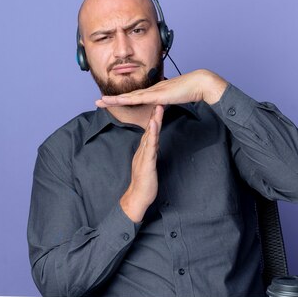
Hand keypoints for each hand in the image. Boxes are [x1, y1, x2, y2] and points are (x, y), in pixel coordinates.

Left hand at [95, 69, 227, 107]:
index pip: (134, 96)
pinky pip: (140, 98)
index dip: (121, 98)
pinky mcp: (158, 95)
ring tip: (102, 101)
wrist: (198, 83)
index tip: (109, 101)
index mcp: (153, 91)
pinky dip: (129, 99)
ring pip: (130, 96)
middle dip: (112, 99)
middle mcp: (151, 90)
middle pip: (127, 95)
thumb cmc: (189, 90)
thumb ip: (166, 100)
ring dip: (115, 99)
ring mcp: (153, 91)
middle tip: (98, 101)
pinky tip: (120, 100)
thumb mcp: (173, 97)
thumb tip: (161, 103)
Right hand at [120, 105, 163, 222]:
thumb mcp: (150, 165)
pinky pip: (150, 146)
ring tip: (158, 107)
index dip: (155, 118)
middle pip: (150, 129)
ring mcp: (144, 155)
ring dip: (154, 121)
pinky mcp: (146, 162)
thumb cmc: (145, 183)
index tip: (159, 106)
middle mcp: (144, 150)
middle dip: (155, 114)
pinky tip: (154, 125)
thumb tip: (155, 146)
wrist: (138, 198)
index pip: (151, 131)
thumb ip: (152, 154)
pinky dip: (152, 135)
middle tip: (159, 99)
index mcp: (145, 150)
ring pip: (150, 135)